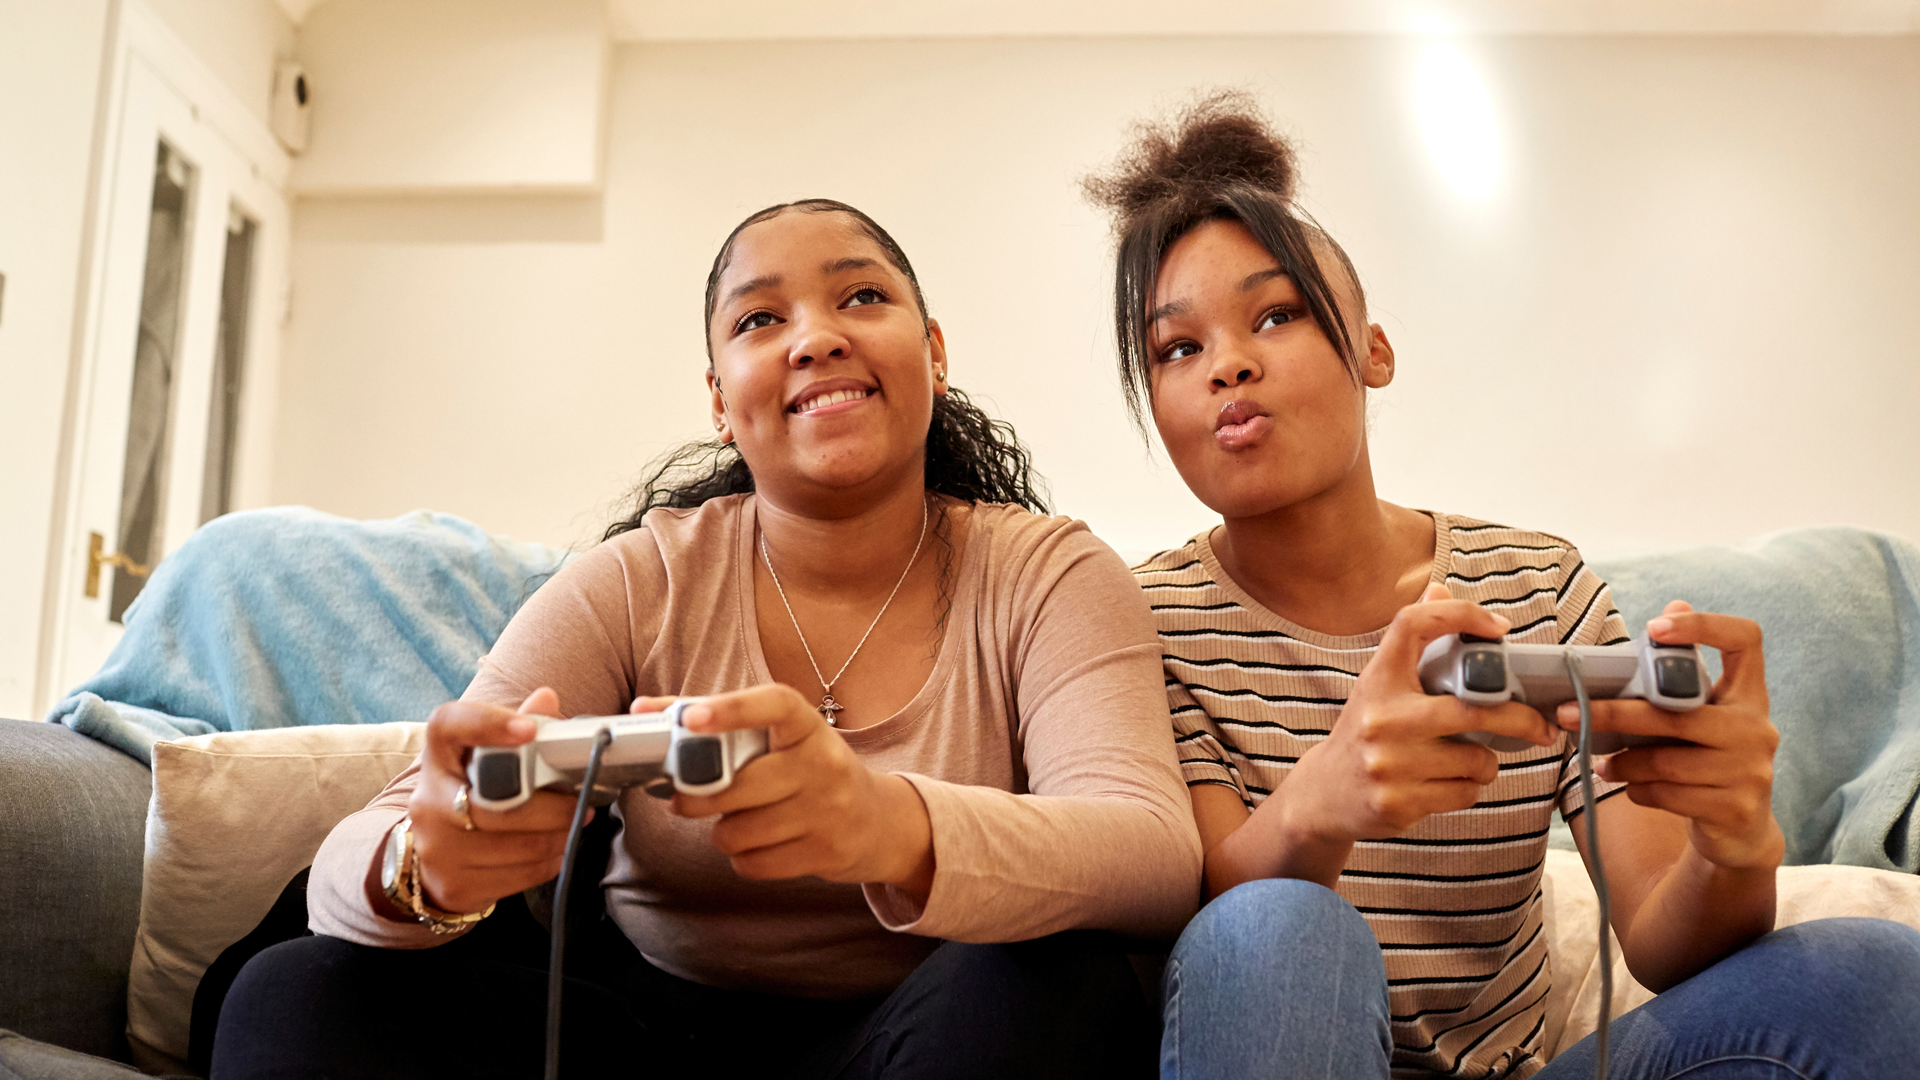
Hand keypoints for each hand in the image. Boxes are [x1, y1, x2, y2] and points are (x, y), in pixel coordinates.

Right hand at [405, 687, 584, 913]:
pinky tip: (553, 850)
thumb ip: (520, 726)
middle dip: (550, 808)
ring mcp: (436, 848)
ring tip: (574, 826)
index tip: (529, 730)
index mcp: (440, 755)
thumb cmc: (473, 792)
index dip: (489, 724)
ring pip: (512, 846)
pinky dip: (546, 863)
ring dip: (556, 837)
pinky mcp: (454, 885)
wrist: (434, 854)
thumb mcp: (486, 755)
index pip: (450, 725)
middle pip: (493, 805)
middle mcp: (428, 800)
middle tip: (582, 804)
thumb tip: (547, 699)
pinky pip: (516, 876)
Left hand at [643, 685, 933, 895]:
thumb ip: (713, 723)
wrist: (875, 821)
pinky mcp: (825, 852)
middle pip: (737, 785)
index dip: (730, 709)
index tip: (691, 717)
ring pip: (738, 831)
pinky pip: (753, 863)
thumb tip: (642, 711)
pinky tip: (759, 844)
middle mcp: (824, 764)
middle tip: (686, 798)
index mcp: (808, 726)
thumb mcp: (777, 740)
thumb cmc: (808, 771)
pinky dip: (743, 858)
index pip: (773, 705)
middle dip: (697, 798)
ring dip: (724, 832)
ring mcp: (828, 810)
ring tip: (738, 821)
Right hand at [1278, 585, 1558, 844]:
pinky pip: (1464, 793)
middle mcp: (1380, 718)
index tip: (1500, 629)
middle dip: (1520, 719)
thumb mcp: (1379, 685)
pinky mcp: (1398, 802)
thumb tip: (1439, 590)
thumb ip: (1411, 642)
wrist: (1324, 794)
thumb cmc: (1365, 732)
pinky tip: (1443, 784)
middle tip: (1542, 726)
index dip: (1462, 615)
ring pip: (1476, 761)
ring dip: (1484, 763)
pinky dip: (1467, 789)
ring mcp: (1387, 763)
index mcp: (1377, 680)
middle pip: (1473, 710)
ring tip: (1464, 762)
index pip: (1413, 625)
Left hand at [1555, 602, 1783, 870]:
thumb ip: (1684, 672)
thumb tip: (1674, 601)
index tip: (1653, 628)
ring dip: (1623, 762)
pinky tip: (1629, 786)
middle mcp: (1758, 729)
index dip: (1703, 626)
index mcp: (1749, 694)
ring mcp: (1752, 771)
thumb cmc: (1706, 757)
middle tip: (1566, 712)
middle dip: (1617, 714)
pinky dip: (1639, 790)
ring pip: (1668, 761)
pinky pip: (1669, 794)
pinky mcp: (1735, 809)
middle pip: (1679, 713)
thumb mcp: (1701, 713)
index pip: (1745, 639)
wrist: (1739, 830)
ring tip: (1599, 762)